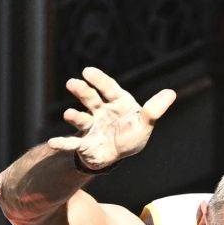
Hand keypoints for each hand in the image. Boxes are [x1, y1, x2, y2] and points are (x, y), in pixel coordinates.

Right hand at [51, 66, 175, 170]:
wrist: (117, 153)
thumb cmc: (131, 133)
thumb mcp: (145, 123)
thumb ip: (154, 110)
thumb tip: (171, 93)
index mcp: (116, 101)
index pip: (107, 88)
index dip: (98, 79)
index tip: (87, 71)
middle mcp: (100, 110)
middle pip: (90, 98)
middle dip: (81, 91)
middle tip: (72, 83)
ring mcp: (91, 126)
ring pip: (81, 119)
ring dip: (74, 116)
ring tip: (68, 114)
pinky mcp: (85, 143)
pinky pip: (72, 143)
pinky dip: (62, 143)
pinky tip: (52, 142)